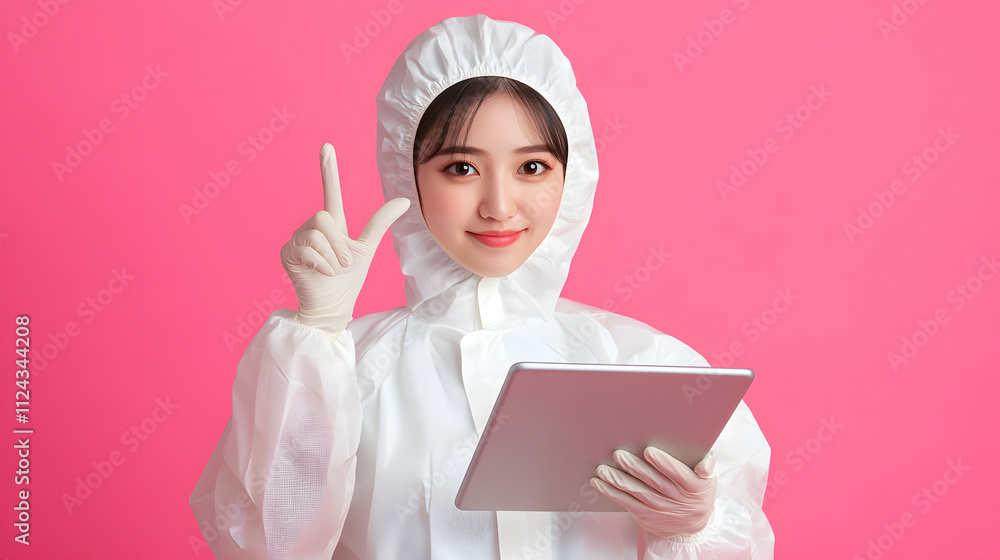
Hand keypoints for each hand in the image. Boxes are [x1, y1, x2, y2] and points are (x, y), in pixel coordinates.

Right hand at [280, 143, 408, 335]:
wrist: (334, 306)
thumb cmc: (348, 280)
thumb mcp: (367, 247)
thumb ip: (380, 222)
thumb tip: (405, 200)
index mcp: (332, 224)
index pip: (331, 192)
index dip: (329, 170)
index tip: (327, 147)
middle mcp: (312, 228)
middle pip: (323, 216)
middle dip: (338, 243)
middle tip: (342, 263)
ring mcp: (297, 240)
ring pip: (316, 234)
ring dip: (331, 256)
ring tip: (333, 270)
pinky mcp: (287, 254)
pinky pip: (307, 249)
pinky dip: (321, 264)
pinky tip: (323, 274)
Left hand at [589, 447, 715, 539]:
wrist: (693, 526)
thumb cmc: (697, 493)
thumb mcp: (708, 481)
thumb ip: (706, 468)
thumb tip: (707, 459)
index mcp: (693, 487)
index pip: (678, 474)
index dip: (663, 463)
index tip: (649, 451)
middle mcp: (676, 500)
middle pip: (654, 483)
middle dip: (635, 468)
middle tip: (619, 455)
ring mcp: (659, 509)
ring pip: (637, 493)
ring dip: (618, 481)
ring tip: (604, 469)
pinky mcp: (646, 516)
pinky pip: (627, 503)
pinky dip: (612, 493)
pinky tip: (600, 483)